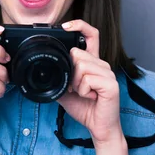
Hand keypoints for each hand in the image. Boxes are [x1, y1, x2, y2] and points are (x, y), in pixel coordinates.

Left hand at [57, 19, 122, 146]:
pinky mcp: (111, 84)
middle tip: (76, 88)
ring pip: (82, 65)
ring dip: (77, 84)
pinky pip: (88, 79)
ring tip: (84, 93)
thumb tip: (44, 70)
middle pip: (78, 53)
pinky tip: (90, 97)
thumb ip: (60, 76)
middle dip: (70, 72)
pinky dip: (83, 91)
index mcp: (93, 62)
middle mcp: (102, 64)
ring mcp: (108, 73)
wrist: (98, 128)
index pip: (91, 35)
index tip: (65, 27)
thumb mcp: (66, 90)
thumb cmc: (85, 109)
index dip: (79, 26)